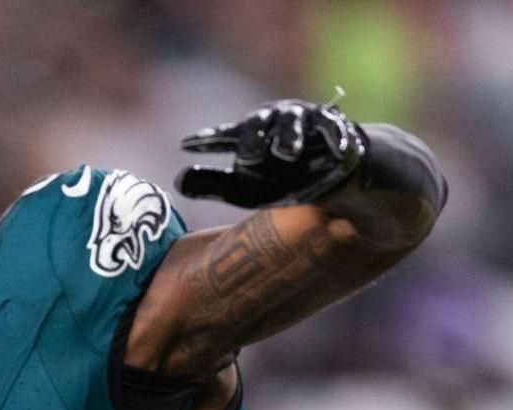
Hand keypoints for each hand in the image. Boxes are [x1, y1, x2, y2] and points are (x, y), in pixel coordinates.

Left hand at [176, 100, 364, 208]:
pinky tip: (335, 150)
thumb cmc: (282, 178)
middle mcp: (271, 120)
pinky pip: (331, 127)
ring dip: (288, 136)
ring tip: (287, 154)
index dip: (208, 140)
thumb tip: (178, 181)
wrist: (329, 175)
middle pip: (256, 123)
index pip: (224, 136)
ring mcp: (302, 119)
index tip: (186, 145)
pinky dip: (333, 137)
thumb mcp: (246, 188)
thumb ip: (214, 184)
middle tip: (247, 159)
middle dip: (251, 139)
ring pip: (291, 121)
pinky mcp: (331, 124)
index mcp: (248, 135)